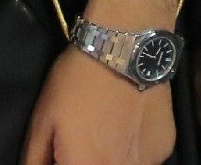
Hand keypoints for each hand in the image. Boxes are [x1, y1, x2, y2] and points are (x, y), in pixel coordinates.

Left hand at [22, 47, 175, 164]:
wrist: (127, 46)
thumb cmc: (78, 82)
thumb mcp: (42, 120)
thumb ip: (36, 159)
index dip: (62, 161)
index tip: (61, 151)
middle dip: (85, 159)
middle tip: (83, 137)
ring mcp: (146, 163)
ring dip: (110, 158)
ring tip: (107, 130)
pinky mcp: (164, 148)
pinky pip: (143, 158)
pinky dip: (133, 149)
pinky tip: (128, 123)